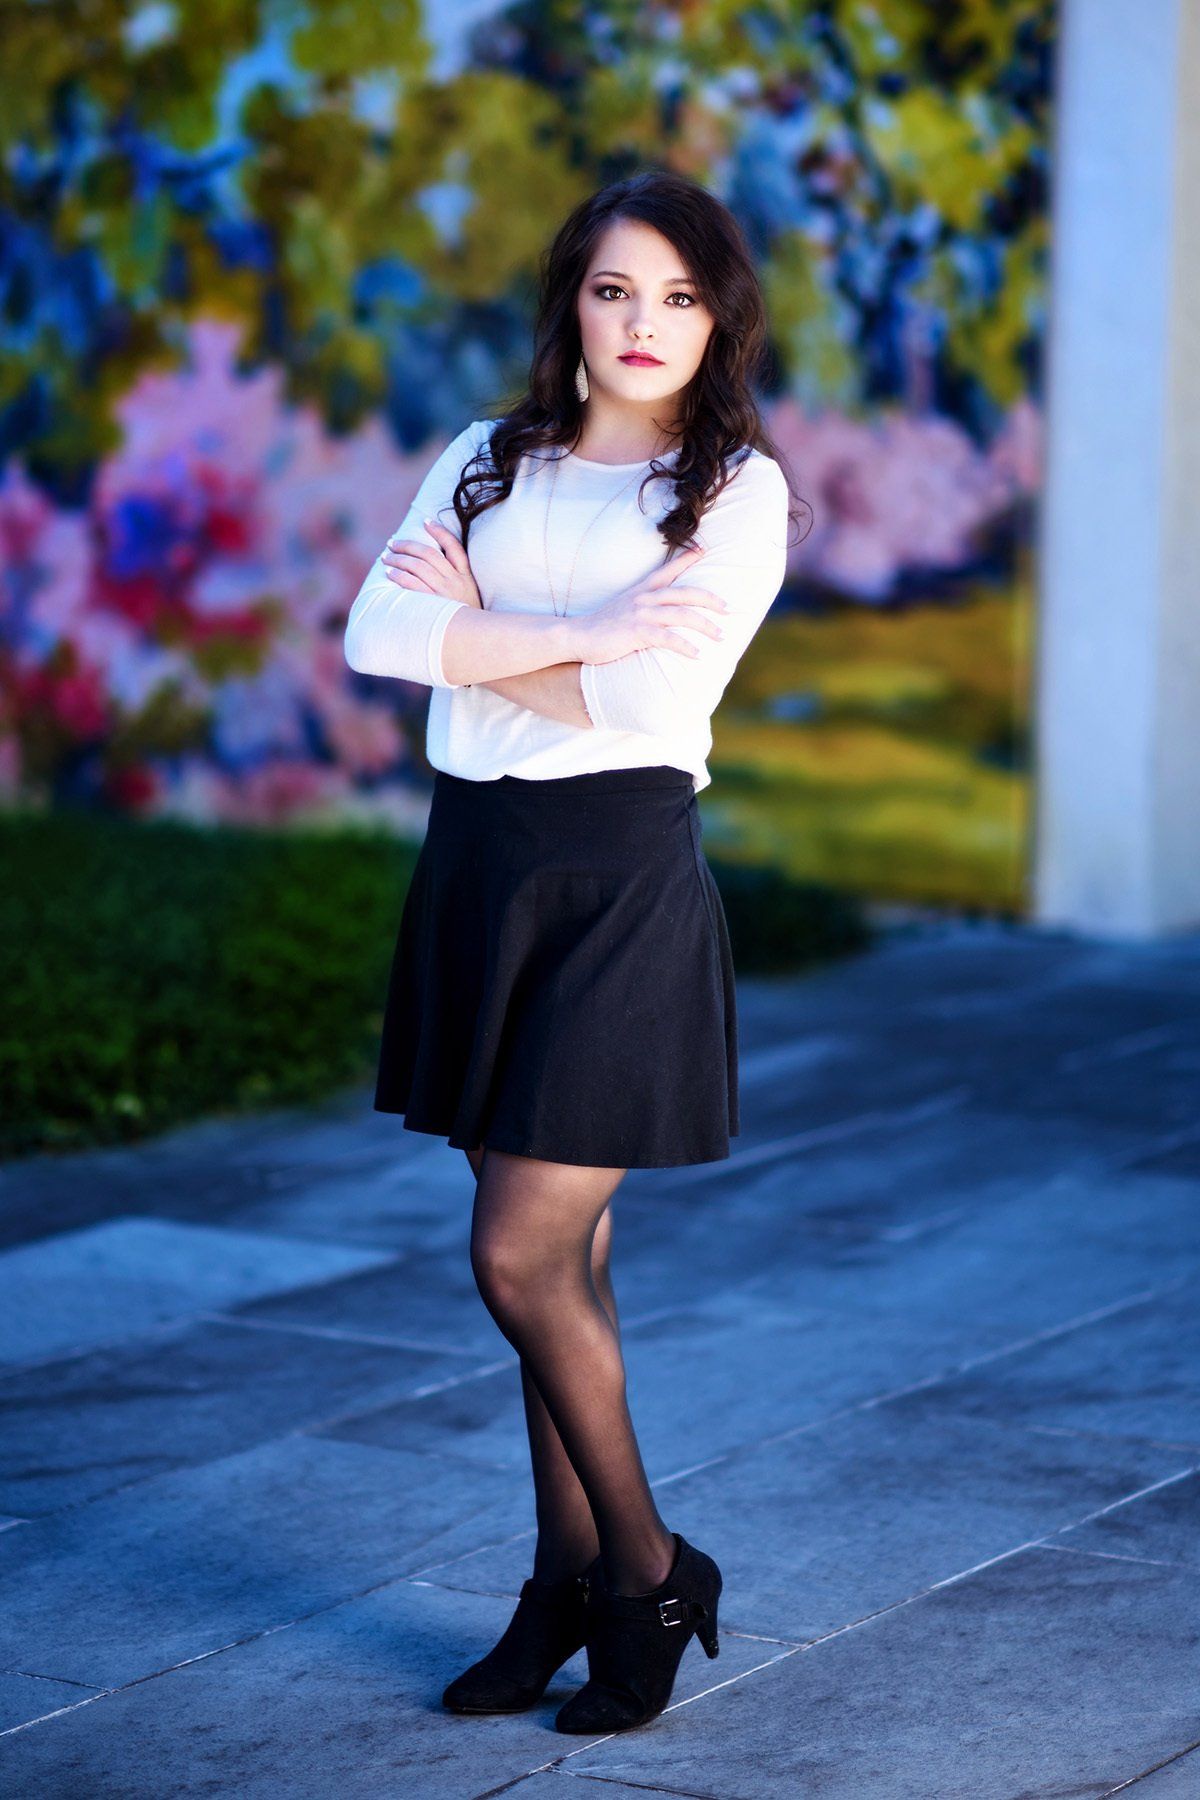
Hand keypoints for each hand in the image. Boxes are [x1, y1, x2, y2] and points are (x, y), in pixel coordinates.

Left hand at [380, 518, 482, 609]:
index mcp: (466, 576)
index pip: (454, 546)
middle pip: (428, 554)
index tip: (426, 521)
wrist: (475, 642)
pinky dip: (399, 576)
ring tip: (385, 558)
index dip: (440, 531)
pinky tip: (389, 574)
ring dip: (398, 559)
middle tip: (392, 543)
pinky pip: (412, 585)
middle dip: (407, 545)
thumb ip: (458, 580)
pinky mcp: (433, 605)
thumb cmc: (469, 619)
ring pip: (417, 567)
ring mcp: (444, 592)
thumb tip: (433, 566)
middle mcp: (455, 581)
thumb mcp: (471, 597)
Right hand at [567, 546, 727, 664]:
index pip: (668, 570)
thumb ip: (642, 606)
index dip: (686, 558)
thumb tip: (659, 613)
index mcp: (642, 590)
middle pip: (686, 592)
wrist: (577, 636)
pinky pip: (668, 638)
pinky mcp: (637, 632)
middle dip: (711, 600)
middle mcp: (644, 598)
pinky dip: (686, 647)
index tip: (704, 549)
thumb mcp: (623, 608)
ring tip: (721, 636)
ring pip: (682, 615)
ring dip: (706, 626)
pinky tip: (698, 655)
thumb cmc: (601, 627)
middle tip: (728, 609)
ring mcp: (641, 614)